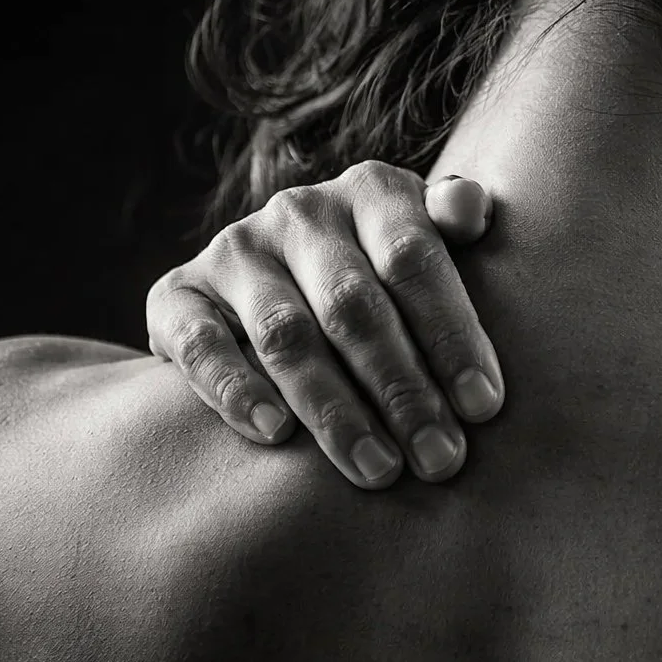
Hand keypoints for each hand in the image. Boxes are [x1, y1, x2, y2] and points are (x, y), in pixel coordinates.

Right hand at [145, 161, 502, 488]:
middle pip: (354, 306)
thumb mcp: (426, 238)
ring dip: (334, 410)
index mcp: (371, 191)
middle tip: (440, 460)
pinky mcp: (176, 295)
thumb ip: (456, 220)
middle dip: (403, 390)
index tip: (485, 408)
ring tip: (377, 470)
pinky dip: (233, 389)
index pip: (413, 260)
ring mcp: (235, 251)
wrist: (278, 278)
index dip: (451, 335)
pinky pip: (198, 344)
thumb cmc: (387, 275)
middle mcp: (299, 212)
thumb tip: (467, 212)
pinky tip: (275, 434)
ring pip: (286, 335)